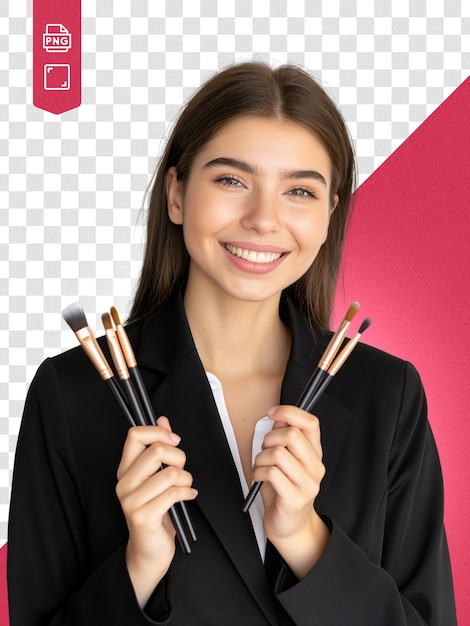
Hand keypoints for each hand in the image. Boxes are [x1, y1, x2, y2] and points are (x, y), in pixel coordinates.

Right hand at [115, 416, 196, 605]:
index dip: (159, 432)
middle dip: (179, 457)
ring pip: (170, 473)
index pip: (135, 435)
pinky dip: (187, 492)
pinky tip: (188, 496)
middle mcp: (124, 482)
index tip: (174, 441)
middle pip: (157, 451)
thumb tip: (163, 419)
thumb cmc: (155, 511)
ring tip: (186, 486)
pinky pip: (173, 493)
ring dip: (186, 478)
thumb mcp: (156, 476)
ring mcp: (131, 500)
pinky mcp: (142, 516)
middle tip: (182, 469)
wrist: (148, 551)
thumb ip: (158, 447)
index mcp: (125, 469)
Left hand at [252, 405, 329, 576]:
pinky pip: (271, 473)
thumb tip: (279, 415)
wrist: (290, 526)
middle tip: (264, 450)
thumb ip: (283, 438)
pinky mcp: (295, 499)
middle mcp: (315, 467)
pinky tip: (259, 479)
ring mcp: (308, 484)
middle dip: (270, 438)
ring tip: (260, 467)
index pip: (311, 423)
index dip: (290, 412)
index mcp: (315, 453)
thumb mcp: (284, 460)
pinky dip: (258, 473)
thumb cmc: (284, 490)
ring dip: (261, 458)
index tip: (272, 413)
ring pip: (278, 453)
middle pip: (292, 435)